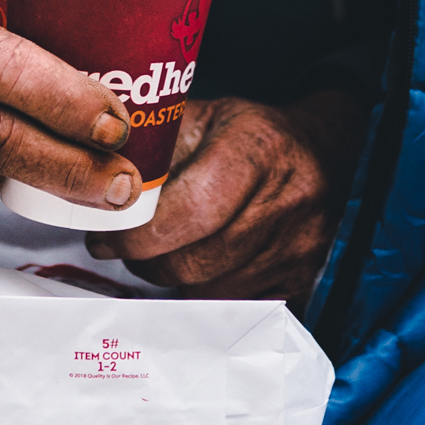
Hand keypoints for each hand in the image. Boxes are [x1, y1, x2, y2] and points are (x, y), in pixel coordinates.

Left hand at [87, 88, 366, 305]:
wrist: (327, 153)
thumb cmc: (253, 135)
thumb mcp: (207, 118)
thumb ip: (156, 145)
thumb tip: (97, 173)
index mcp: (255, 152)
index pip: (190, 212)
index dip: (139, 235)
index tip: (106, 238)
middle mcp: (284, 203)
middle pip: (194, 261)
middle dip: (146, 262)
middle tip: (121, 250)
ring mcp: (299, 248)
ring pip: (210, 291)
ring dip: (172, 281)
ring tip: (159, 255)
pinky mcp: (304, 280)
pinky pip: (237, 307)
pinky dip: (206, 294)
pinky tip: (195, 270)